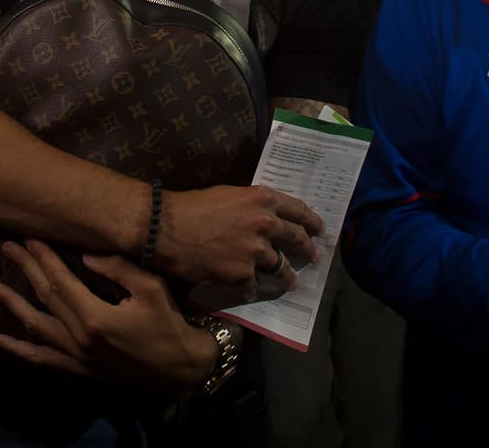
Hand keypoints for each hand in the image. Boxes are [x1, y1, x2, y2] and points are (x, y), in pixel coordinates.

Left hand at [0, 239, 215, 389]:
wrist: (179, 366)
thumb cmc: (168, 323)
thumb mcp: (151, 289)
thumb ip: (118, 269)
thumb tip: (87, 255)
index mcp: (95, 318)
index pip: (61, 281)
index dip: (44, 258)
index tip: (30, 239)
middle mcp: (78, 338)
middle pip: (45, 298)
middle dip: (26, 269)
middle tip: (9, 247)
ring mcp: (76, 356)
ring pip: (35, 327)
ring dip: (12, 305)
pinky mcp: (79, 368)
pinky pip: (42, 359)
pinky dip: (19, 350)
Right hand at [157, 184, 323, 299]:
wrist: (167, 228)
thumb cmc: (194, 206)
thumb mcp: (231, 196)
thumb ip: (254, 206)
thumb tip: (267, 217)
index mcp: (264, 200)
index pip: (299, 209)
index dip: (312, 221)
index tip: (320, 230)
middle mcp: (266, 223)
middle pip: (297, 239)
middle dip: (308, 250)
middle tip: (314, 257)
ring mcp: (256, 250)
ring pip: (280, 266)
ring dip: (286, 276)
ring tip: (290, 282)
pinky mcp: (242, 273)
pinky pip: (254, 284)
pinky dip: (252, 289)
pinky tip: (250, 291)